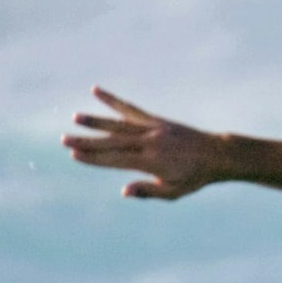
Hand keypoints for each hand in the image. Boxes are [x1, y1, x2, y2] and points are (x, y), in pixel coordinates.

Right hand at [64, 89, 225, 199]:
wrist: (217, 155)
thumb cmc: (195, 178)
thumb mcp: (174, 192)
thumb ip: (148, 191)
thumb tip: (123, 191)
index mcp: (152, 162)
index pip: (117, 160)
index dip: (95, 159)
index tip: (75, 156)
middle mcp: (150, 143)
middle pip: (113, 142)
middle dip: (87, 142)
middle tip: (64, 140)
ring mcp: (153, 129)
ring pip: (119, 124)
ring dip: (96, 120)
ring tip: (76, 118)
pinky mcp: (156, 120)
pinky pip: (131, 109)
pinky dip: (113, 101)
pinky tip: (96, 91)